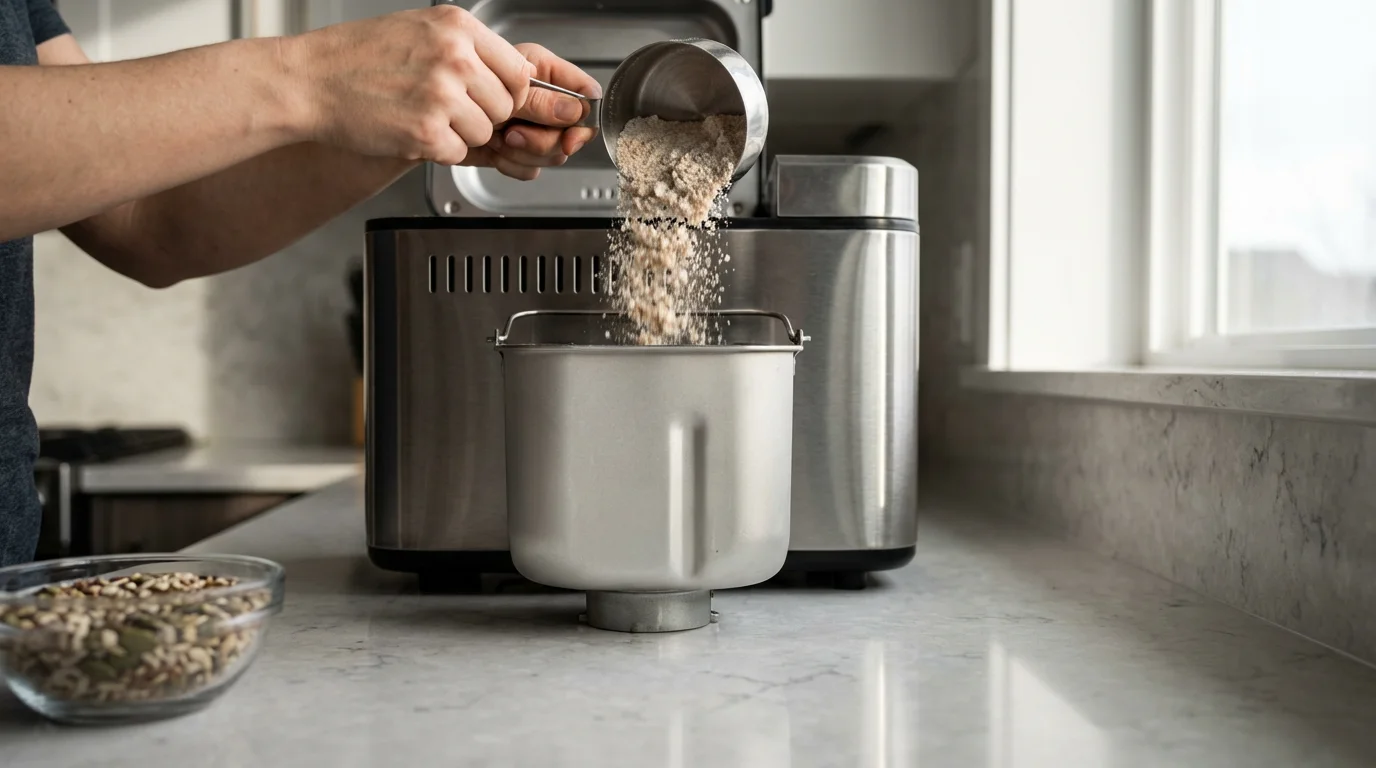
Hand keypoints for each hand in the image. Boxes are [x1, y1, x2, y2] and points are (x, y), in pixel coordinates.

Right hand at [292, 5, 539, 165]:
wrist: (310, 80)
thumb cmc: (358, 56)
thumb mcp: (420, 30)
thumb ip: (467, 48)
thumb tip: (509, 74)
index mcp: (457, 27)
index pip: (519, 70)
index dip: (509, 91)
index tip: (493, 97)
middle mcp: (454, 57)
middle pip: (506, 105)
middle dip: (484, 115)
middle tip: (449, 110)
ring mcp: (441, 95)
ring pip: (484, 132)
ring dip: (460, 133)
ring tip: (424, 116)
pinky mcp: (426, 132)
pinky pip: (458, 153)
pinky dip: (438, 150)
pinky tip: (411, 130)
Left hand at [461, 43, 600, 179]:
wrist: (432, 115)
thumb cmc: (456, 85)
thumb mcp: (503, 89)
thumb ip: (540, 101)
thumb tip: (574, 111)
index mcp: (545, 73)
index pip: (586, 94)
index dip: (584, 118)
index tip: (570, 135)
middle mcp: (543, 101)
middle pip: (572, 132)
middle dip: (542, 140)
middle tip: (513, 133)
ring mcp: (534, 128)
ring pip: (554, 154)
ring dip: (524, 153)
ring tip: (498, 138)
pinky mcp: (520, 152)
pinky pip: (533, 170)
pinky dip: (513, 165)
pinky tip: (496, 153)